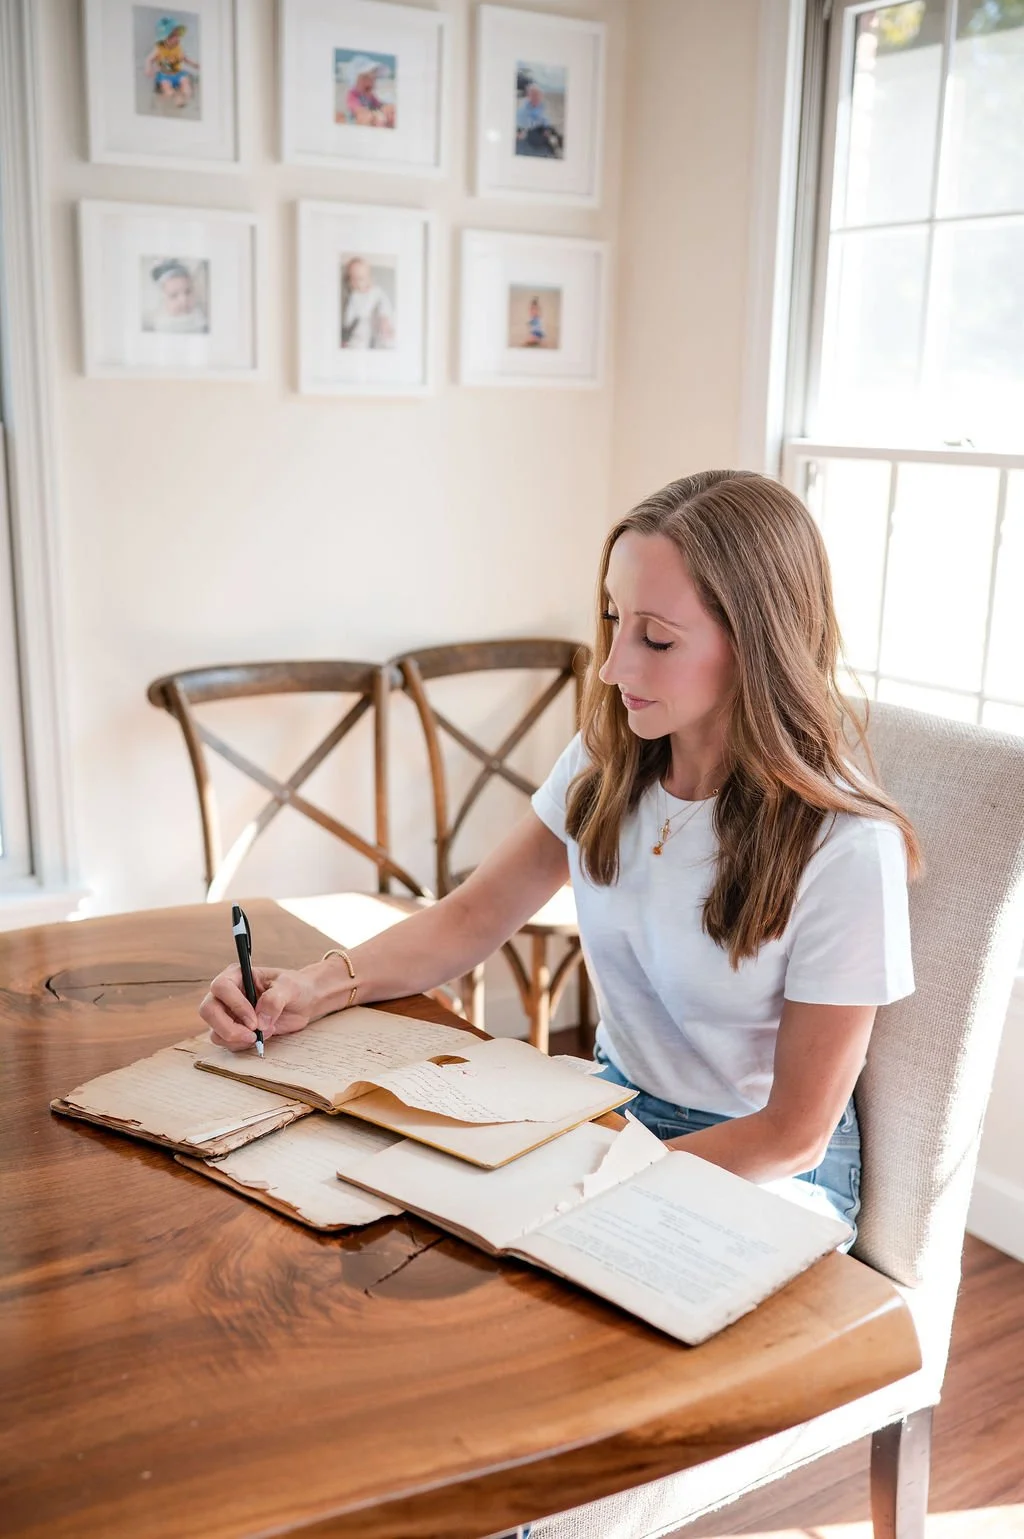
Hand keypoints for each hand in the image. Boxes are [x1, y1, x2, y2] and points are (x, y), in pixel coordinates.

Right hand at [198, 964, 318, 1051]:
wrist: (303, 1002)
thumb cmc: (295, 987)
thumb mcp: (289, 987)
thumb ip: (274, 1000)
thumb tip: (260, 1021)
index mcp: (237, 975)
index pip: (221, 987)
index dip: (235, 1006)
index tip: (254, 1021)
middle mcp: (227, 994)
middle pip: (208, 1011)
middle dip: (229, 1028)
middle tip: (252, 1035)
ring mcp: (228, 1013)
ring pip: (215, 1031)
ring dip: (237, 1039)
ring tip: (262, 1034)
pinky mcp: (233, 1029)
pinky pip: (226, 1042)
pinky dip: (241, 1045)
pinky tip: (260, 1037)